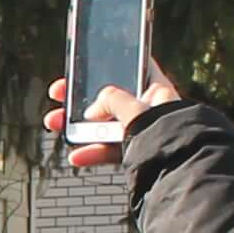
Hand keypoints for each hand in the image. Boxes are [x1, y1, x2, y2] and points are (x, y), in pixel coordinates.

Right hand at [48, 63, 186, 169]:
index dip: (111, 62)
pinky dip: (93, 153)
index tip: (88, 63)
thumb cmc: (164, 132)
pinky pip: (110, 150)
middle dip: (81, 97)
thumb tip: (92, 111)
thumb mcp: (133, 107)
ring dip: (79, 126)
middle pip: (110, 97)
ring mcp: (142, 132)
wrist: (179, 170)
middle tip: (59, 94)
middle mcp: (150, 108)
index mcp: (156, 89)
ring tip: (55, 123)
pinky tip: (77, 156)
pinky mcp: (136, 153)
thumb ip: (110, 100)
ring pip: (106, 125)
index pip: (134, 67)